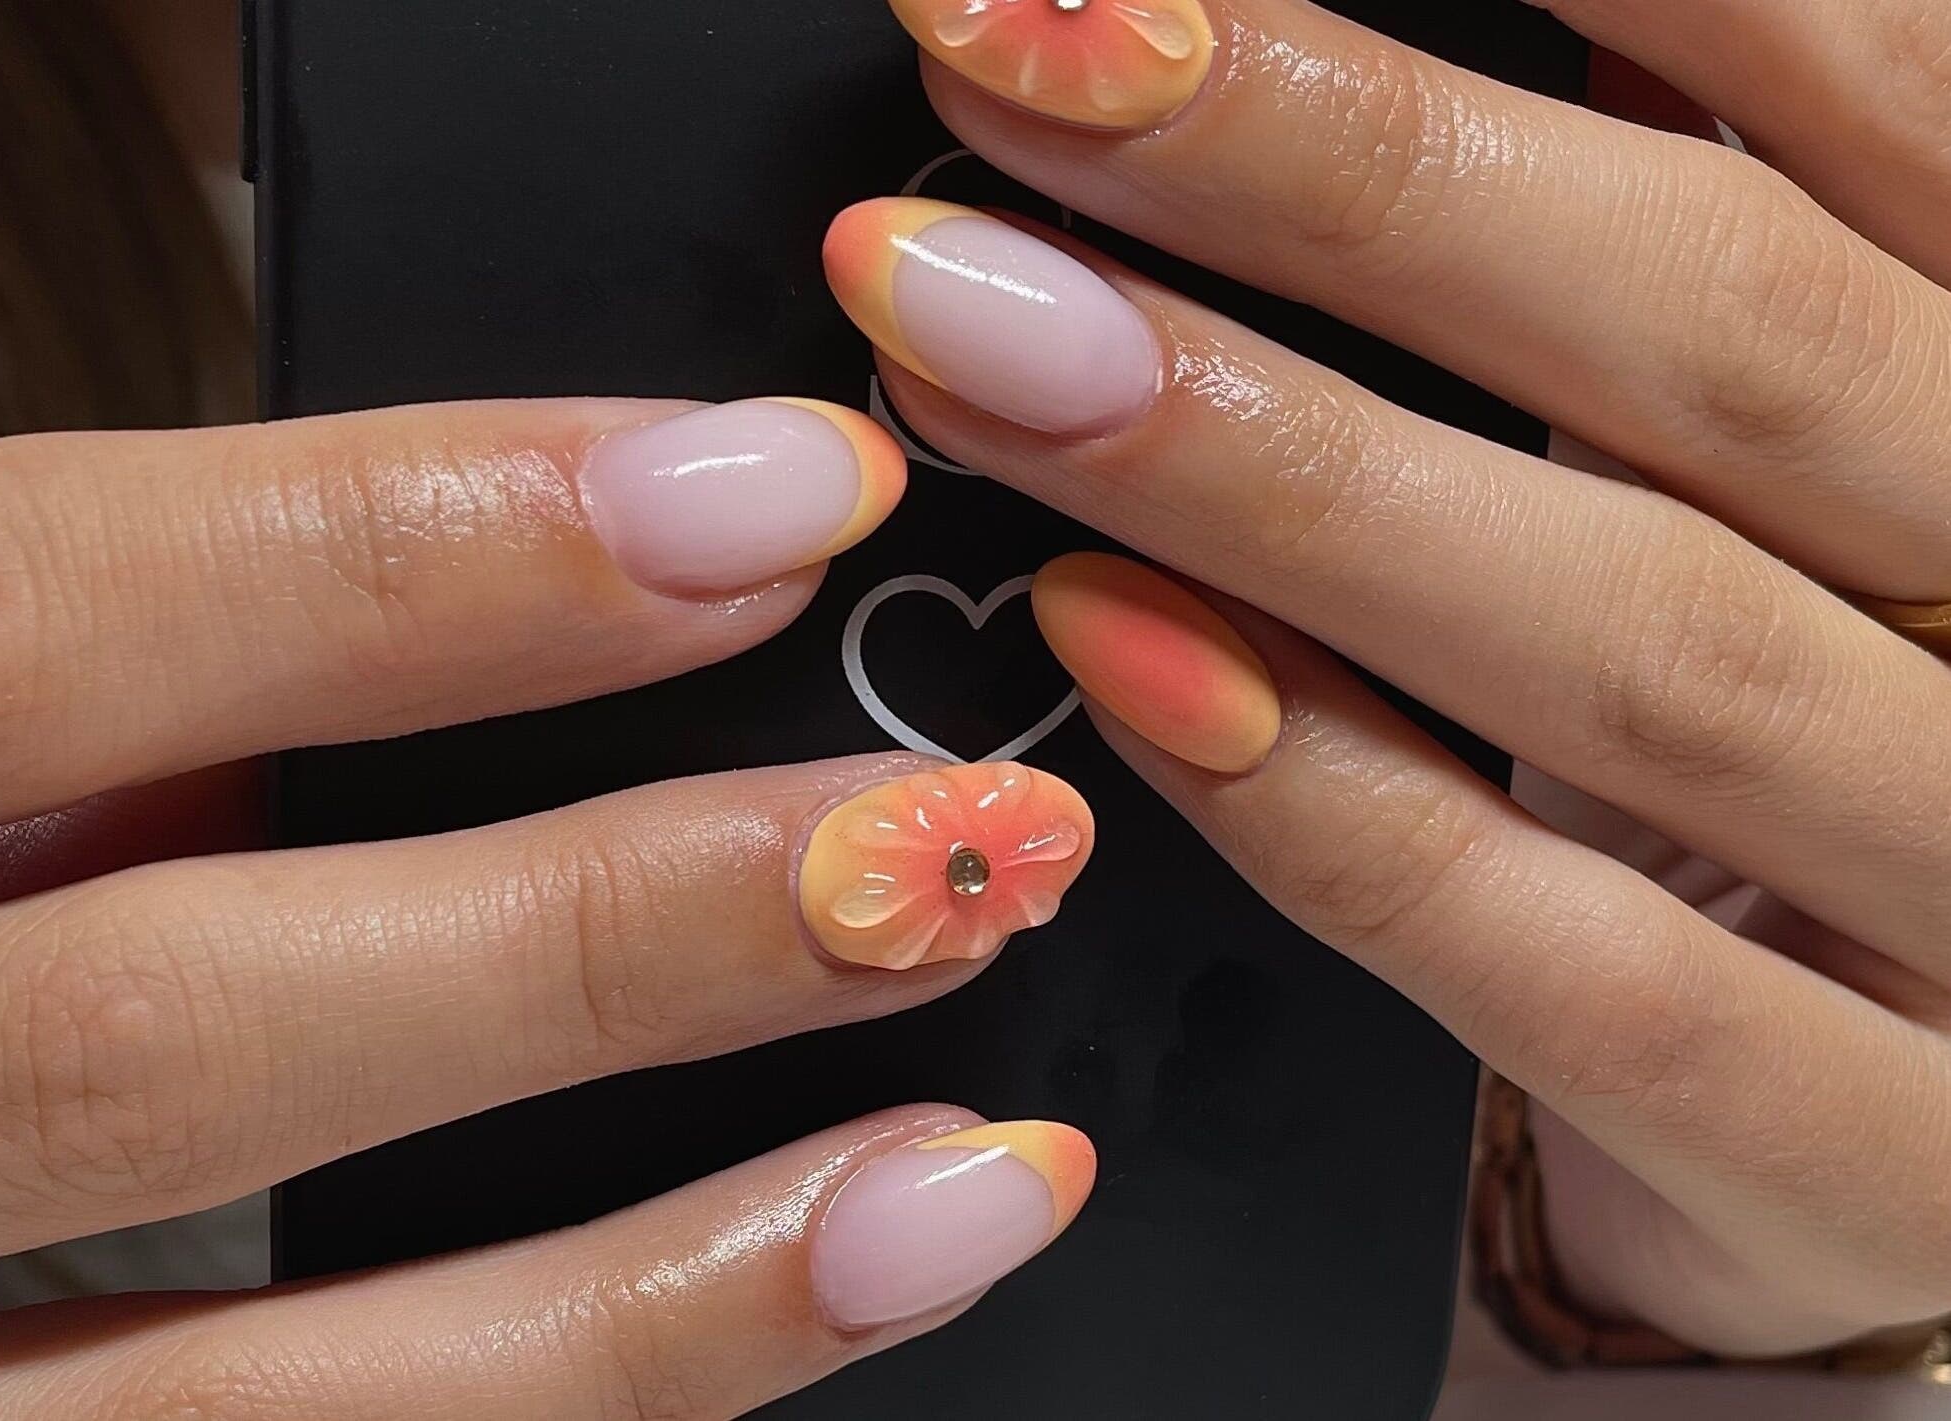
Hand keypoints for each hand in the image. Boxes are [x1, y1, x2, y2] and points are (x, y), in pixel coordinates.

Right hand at [0, 398, 1098, 1415]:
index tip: (769, 497)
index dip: (426, 548)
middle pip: (169, 1031)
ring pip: (246, 1409)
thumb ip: (80, 672)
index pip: (22, 617)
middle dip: (604, 934)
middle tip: (943, 845)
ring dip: (660, 1294)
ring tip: (975, 1169)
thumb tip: (437, 592)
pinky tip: (795, 1318)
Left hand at [833, 0, 1950, 1355]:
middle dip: (1349, 166)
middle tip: (1012, 41)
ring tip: (968, 328)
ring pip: (1645, 644)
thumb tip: (1327, 41)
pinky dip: (1333, 802)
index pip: (1872, 81)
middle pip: (1727, 328)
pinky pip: (1590, 973)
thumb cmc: (1814, 703)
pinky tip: (1110, 653)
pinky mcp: (1879, 1155)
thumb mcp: (1773, 441)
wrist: (1933, 1121)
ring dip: (1270, 468)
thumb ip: (1649, 250)